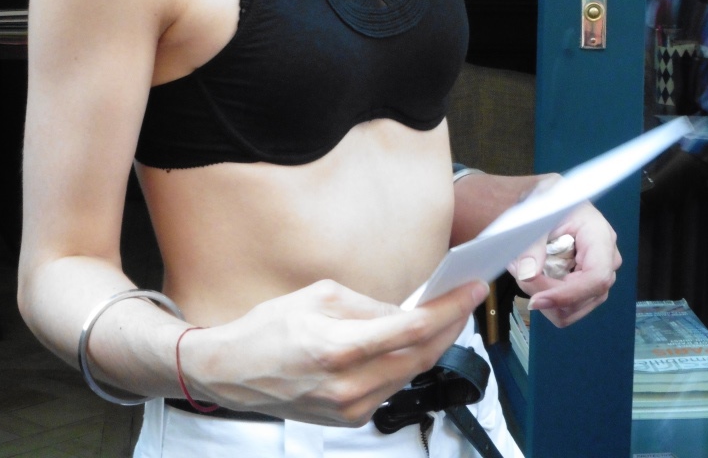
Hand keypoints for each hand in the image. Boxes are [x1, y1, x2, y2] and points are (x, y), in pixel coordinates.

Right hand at [182, 278, 487, 425]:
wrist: (235, 372)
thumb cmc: (270, 328)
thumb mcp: (319, 295)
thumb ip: (369, 305)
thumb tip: (406, 310)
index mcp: (340, 347)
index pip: (412, 328)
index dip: (450, 309)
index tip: (472, 290)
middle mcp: (349, 385)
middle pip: (421, 356)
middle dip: (451, 326)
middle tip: (467, 300)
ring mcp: (351, 407)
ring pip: (410, 375)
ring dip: (433, 345)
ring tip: (445, 317)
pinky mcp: (350, 418)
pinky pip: (391, 387)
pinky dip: (407, 363)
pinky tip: (411, 343)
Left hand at [508, 200, 620, 327]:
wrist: (552, 199)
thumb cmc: (549, 198)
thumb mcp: (537, 212)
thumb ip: (532, 243)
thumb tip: (527, 275)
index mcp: (601, 237)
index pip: (597, 277)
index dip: (567, 294)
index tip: (536, 300)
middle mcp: (608, 261)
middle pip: (582, 299)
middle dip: (545, 295)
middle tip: (516, 270)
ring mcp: (599, 277)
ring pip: (572, 310)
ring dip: (542, 297)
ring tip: (520, 268)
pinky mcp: (587, 287)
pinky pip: (566, 308)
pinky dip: (544, 298)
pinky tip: (530, 275)